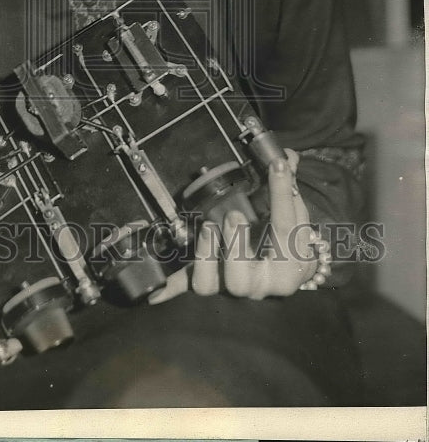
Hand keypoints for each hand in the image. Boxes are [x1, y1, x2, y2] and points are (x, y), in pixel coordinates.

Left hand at [151, 149, 317, 302]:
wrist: (282, 272)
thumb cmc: (284, 239)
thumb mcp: (292, 214)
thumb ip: (289, 186)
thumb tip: (288, 155)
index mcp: (292, 264)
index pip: (289, 229)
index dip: (282, 194)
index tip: (278, 164)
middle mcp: (265, 283)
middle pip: (247, 278)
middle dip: (238, 243)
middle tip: (234, 214)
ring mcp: (236, 288)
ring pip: (218, 284)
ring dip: (207, 254)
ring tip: (208, 226)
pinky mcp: (212, 286)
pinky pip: (189, 289)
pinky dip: (171, 290)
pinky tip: (155, 292)